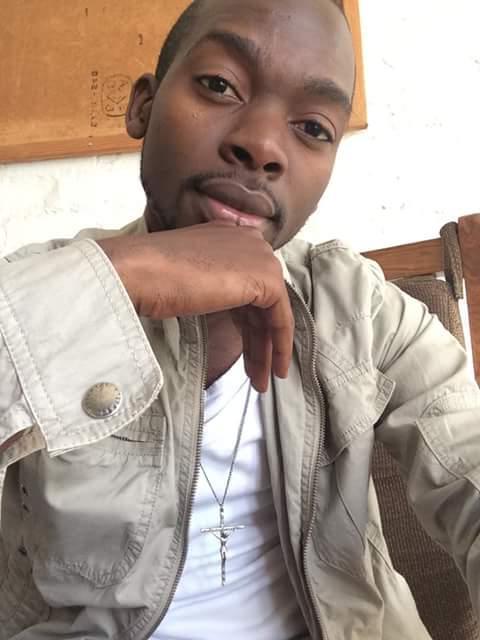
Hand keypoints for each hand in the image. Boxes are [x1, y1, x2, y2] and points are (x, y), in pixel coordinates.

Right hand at [97, 222, 293, 391]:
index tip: (247, 352)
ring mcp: (260, 257)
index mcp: (229, 237)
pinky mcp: (266, 277)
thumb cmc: (149, 278)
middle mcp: (250, 241)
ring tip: (260, 381)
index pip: (247, 286)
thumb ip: (213, 286)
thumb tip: (223, 307)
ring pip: (272, 311)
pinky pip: (281, 316)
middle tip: (256, 373)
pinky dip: (279, 344)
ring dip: (267, 349)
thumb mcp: (190, 280)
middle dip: (259, 341)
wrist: (138, 273)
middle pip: (261, 301)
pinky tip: (273, 368)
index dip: (249, 323)